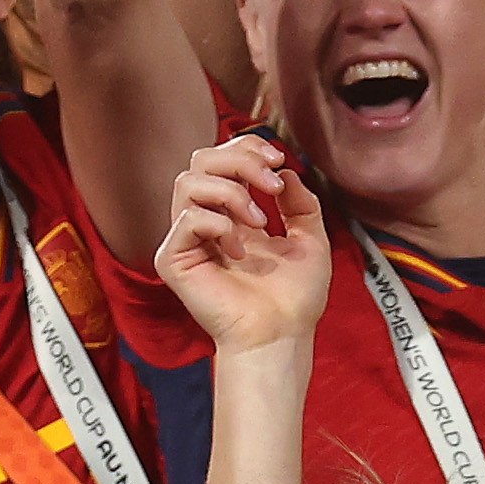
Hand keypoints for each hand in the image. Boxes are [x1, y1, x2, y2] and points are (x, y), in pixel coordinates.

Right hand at [156, 134, 328, 357]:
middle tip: (271, 185)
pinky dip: (219, 224)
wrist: (281, 336)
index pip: (222, 159)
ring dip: (232, 192)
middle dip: (240, 160)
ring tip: (258, 222)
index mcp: (232, 213)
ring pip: (188, 181)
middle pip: (200, 159)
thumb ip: (302, 204)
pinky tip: (240, 252)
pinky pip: (187, 218)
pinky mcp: (174, 259)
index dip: (246, 147)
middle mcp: (206, 221)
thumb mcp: (310, 242)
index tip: (277, 159)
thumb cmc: (294, 300)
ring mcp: (187, 239)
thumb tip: (286, 172)